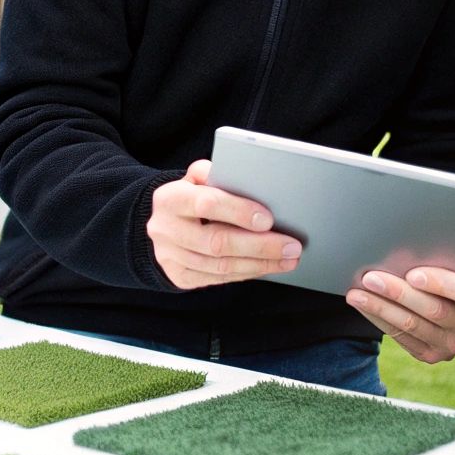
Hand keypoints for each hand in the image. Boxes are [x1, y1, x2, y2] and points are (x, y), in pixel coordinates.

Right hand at [147, 160, 300, 289]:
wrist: (163, 223)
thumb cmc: (191, 196)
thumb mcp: (197, 178)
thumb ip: (219, 175)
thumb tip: (253, 182)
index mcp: (170, 198)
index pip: (206, 204)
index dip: (239, 212)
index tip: (269, 219)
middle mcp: (166, 229)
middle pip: (217, 242)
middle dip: (260, 246)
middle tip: (292, 247)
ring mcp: (170, 256)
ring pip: (221, 266)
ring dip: (259, 264)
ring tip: (288, 260)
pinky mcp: (179, 276)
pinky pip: (218, 279)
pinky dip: (247, 273)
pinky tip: (267, 266)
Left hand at [345, 267, 454, 362]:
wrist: (449, 306)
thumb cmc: (443, 275)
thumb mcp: (449, 267)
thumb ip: (434, 263)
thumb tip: (395, 254)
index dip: (441, 284)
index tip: (413, 273)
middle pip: (433, 310)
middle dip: (398, 293)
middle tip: (370, 278)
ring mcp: (451, 346)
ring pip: (411, 326)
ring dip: (380, 308)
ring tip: (357, 294)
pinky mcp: (430, 355)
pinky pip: (400, 337)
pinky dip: (379, 319)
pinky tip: (363, 306)